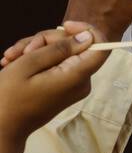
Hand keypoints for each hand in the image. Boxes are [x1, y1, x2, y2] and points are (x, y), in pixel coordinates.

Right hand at [0, 23, 107, 145]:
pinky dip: (35, 61)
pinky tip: (13, 63)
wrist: (1, 127)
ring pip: (61, 53)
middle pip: (75, 46)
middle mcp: (81, 82)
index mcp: (77, 76)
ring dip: (34, 50)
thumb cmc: (8, 98)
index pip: (101, 47)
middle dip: (46, 41)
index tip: (65, 25)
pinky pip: (55, 65)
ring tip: (10, 59)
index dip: (87, 30)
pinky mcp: (63, 87)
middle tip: (19, 51)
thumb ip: (59, 49)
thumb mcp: (28, 65)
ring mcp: (73, 86)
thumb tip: (87, 37)